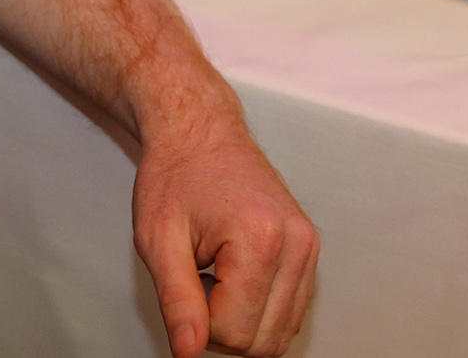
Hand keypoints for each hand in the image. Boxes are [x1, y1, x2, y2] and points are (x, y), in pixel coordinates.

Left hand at [132, 115, 318, 357]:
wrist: (200, 132)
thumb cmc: (177, 174)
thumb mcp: (159, 239)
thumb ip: (177, 302)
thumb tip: (189, 353)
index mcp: (262, 239)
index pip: (236, 333)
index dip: (199, 322)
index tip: (187, 280)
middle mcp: (297, 244)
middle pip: (264, 342)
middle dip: (223, 328)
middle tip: (199, 281)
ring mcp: (308, 247)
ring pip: (280, 335)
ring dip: (242, 321)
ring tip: (216, 276)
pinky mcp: (309, 251)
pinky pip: (289, 313)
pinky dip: (258, 311)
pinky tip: (235, 277)